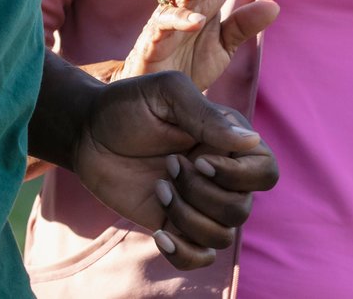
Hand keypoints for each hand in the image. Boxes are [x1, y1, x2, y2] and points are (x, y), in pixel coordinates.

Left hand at [68, 70, 277, 269]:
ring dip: (187, 216)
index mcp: (227, 142)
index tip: (197, 158)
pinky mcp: (175, 225)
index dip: (239, 174)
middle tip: (169, 165)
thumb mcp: (166, 94)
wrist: (86, 132)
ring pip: (223, 236)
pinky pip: (199, 258)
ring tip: (159, 187)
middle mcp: (220, 176)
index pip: (266, 171)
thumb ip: (206, 115)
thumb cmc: (128, 105)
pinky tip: (159, 232)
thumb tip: (251, 141)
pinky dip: (183, 253)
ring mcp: (198, 203)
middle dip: (202, 193)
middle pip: (242, 209)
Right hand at [120, 0, 280, 90]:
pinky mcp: (151, 41)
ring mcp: (166, 21)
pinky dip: (179, 20)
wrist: (158, 99)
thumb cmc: (188, 65)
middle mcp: (184, 7)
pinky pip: (163, 24)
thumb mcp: (223, 46)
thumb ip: (243, 25)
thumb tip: (275, 5)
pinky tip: (198, 21)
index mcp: (203, 5)